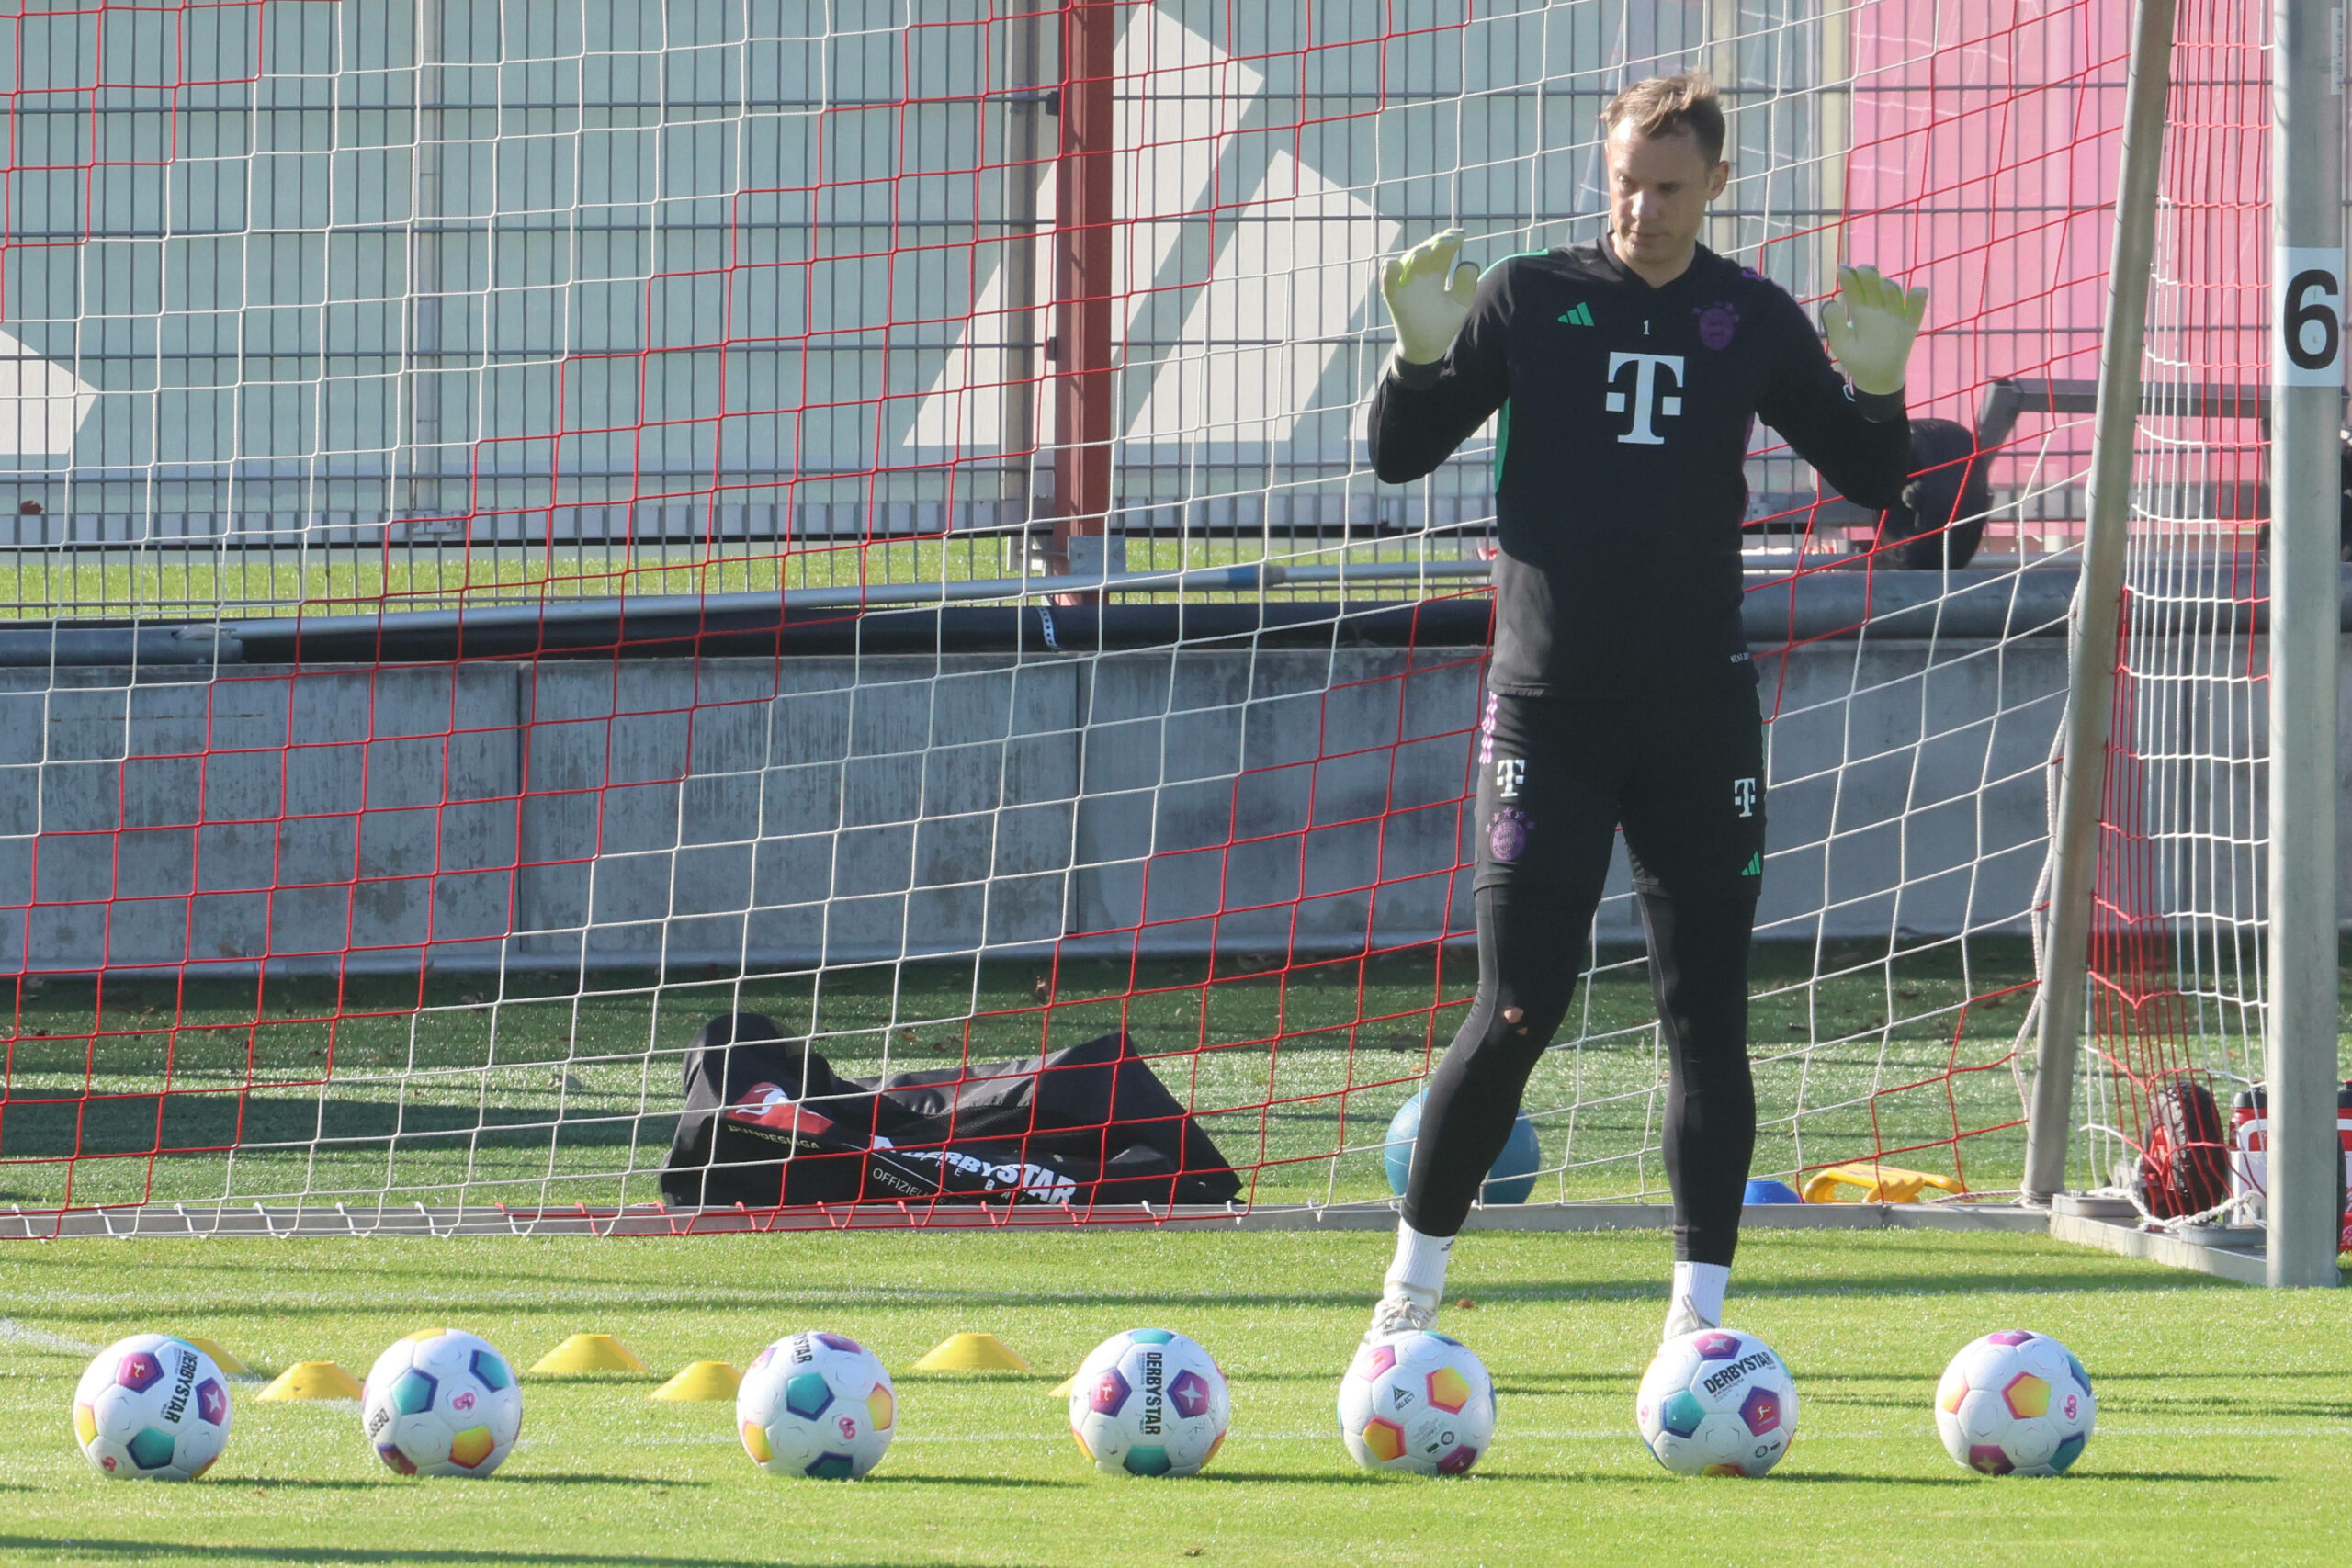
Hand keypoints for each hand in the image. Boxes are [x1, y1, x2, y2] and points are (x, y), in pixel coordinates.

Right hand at [1381, 229, 1479, 365]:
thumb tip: (1466, 263)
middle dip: (1437, 242)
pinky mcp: (1395, 297)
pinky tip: (1395, 265)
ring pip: (1408, 261)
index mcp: (1437, 272)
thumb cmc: (1443, 324)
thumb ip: (1466, 284)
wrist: (1427, 347)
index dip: (1451, 240)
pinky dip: (1389, 272)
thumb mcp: (1461, 304)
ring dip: (1417, 253)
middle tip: (1448, 241)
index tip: (1462, 235)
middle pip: (1427, 250)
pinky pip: (1388, 281)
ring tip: (1428, 251)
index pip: (1443, 250)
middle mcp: (1421, 274)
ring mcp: (1407, 284)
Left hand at [1822, 264, 1927, 396]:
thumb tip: (1831, 302)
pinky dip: (1918, 299)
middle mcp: (1877, 308)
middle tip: (1863, 269)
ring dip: (1889, 287)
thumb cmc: (1857, 359)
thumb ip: (1835, 324)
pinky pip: (1915, 310)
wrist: (1877, 379)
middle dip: (1869, 275)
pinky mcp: (1909, 325)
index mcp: (1859, 310)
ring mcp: (1894, 314)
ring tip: (1884, 284)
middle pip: (1874, 285)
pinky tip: (1918, 291)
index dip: (1849, 277)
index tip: (1842, 269)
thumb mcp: (1841, 344)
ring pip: (1894, 294)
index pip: (1854, 288)